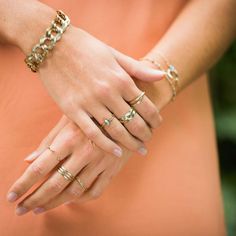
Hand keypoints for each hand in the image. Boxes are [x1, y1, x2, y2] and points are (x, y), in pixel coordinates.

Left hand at [7, 116, 131, 214]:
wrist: (126, 115)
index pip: (41, 166)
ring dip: (54, 202)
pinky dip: (80, 199)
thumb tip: (29, 160)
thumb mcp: (69, 120)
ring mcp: (99, 163)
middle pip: (55, 183)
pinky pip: (95, 191)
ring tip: (40, 208)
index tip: (12, 196)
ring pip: (73, 191)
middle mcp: (83, 153)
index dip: (24, 183)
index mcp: (69, 138)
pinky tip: (70, 200)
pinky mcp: (112, 169)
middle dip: (35, 199)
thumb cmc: (93, 115)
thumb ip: (49, 140)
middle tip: (22, 209)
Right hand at [37, 26, 164, 156]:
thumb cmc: (86, 48)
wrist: (52, 44)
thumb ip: (138, 69)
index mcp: (121, 79)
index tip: (157, 125)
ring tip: (139, 149)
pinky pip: (93, 133)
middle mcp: (108, 93)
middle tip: (148, 141)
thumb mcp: (115, 54)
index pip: (145, 105)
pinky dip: (107, 145)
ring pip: (116, 130)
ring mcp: (90, 103)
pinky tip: (118, 153)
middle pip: (133, 121)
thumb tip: (162, 76)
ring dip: (131, 143)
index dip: (155, 119)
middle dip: (145, 134)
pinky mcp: (72, 110)